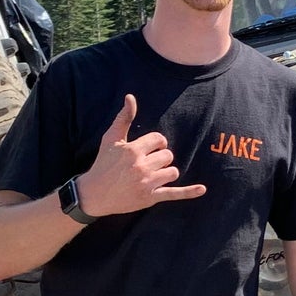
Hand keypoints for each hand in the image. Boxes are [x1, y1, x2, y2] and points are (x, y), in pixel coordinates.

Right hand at [75, 95, 206, 215]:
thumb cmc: (103, 163)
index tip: (148, 149)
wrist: (94, 194)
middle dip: (160, 158)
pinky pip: (174, 194)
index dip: (156, 143)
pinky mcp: (149, 198)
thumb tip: (130, 97)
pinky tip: (202, 189)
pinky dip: (189, 192)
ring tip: (153, 175)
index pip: (159, 140)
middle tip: (146, 164)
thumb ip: (123, 118)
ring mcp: (146, 184)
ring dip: (167, 172)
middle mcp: (140, 167)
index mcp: (133, 150)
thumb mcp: (111, 139)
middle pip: (168, 156)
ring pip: (172, 172)